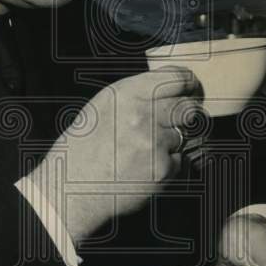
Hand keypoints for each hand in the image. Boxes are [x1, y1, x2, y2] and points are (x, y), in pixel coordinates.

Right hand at [29, 68, 200, 244]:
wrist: (71, 188)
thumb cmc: (85, 148)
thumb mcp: (104, 106)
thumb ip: (138, 94)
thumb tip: (172, 89)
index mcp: (127, 93)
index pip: (178, 77)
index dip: (191, 85)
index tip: (194, 92)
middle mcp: (143, 113)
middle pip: (189, 108)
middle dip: (187, 117)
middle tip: (177, 126)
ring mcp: (154, 142)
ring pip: (188, 136)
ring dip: (176, 143)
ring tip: (149, 151)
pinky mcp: (162, 168)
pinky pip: (181, 161)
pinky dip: (169, 166)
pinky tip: (145, 169)